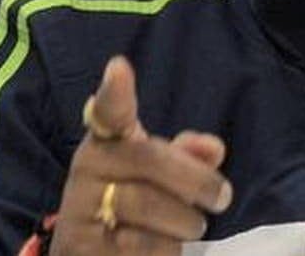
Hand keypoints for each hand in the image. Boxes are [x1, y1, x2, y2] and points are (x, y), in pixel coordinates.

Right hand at [50, 56, 232, 254]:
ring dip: (184, 222)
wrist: (86, 252)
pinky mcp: (83, 248)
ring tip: (192, 225)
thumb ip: (186, 156)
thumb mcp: (157, 174)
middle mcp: (88, 168)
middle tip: (222, 196)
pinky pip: (142, 247)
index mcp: (106, 141)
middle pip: (149, 161)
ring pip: (148, 208)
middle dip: (196, 180)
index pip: (108, 112)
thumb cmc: (131, 201)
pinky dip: (167, 249)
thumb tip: (213, 148)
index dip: (114, 92)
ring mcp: (81, 210)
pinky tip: (165, 246)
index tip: (119, 68)